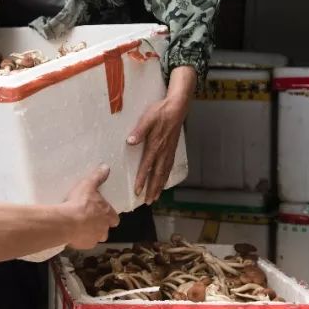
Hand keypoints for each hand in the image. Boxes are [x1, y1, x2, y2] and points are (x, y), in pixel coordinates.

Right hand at [64, 165, 119, 248]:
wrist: (67, 222)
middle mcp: (104, 228)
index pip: (115, 219)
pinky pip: (84, 243)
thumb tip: (106, 166)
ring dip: (90, 234)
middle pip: (106, 230)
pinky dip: (80, 239)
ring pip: (96, 238)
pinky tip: (73, 233)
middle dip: (100, 227)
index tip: (104, 214)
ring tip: (80, 227)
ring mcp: (94, 238)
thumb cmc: (79, 203)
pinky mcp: (85, 245)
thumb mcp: (88, 185)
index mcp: (107, 214)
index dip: (110, 217)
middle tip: (89, 220)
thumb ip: (98, 176)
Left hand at [128, 67, 192, 202]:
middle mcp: (163, 152)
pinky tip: (164, 181)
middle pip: (158, 175)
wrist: (177, 107)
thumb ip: (139, 131)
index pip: (147, 167)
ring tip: (156, 196)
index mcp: (155, 146)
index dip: (142, 180)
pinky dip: (166, 177)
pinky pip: (170, 167)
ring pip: (165, 173)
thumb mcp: (147, 118)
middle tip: (148, 201)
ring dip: (160, 186)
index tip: (138, 191)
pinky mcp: (173, 149)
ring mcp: (169, 151)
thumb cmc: (160, 112)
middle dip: (152, 189)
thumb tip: (130, 141)